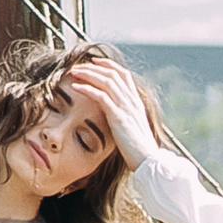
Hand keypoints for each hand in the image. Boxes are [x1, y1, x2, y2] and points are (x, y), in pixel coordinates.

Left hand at [62, 47, 163, 175]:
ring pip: (106, 81)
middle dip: (94, 67)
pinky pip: (101, 96)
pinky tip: (76, 87)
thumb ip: (125, 118)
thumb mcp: (132, 129)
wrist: (148, 160)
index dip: (108, 65)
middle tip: (78, 65)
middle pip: (113, 74)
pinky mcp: (119, 117)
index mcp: (136, 102)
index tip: (94, 62)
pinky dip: (87, 89)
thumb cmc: (139, 149)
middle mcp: (132, 101)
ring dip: (88, 74)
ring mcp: (126, 107)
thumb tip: (114, 116)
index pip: (123, 75)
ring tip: (74, 72)